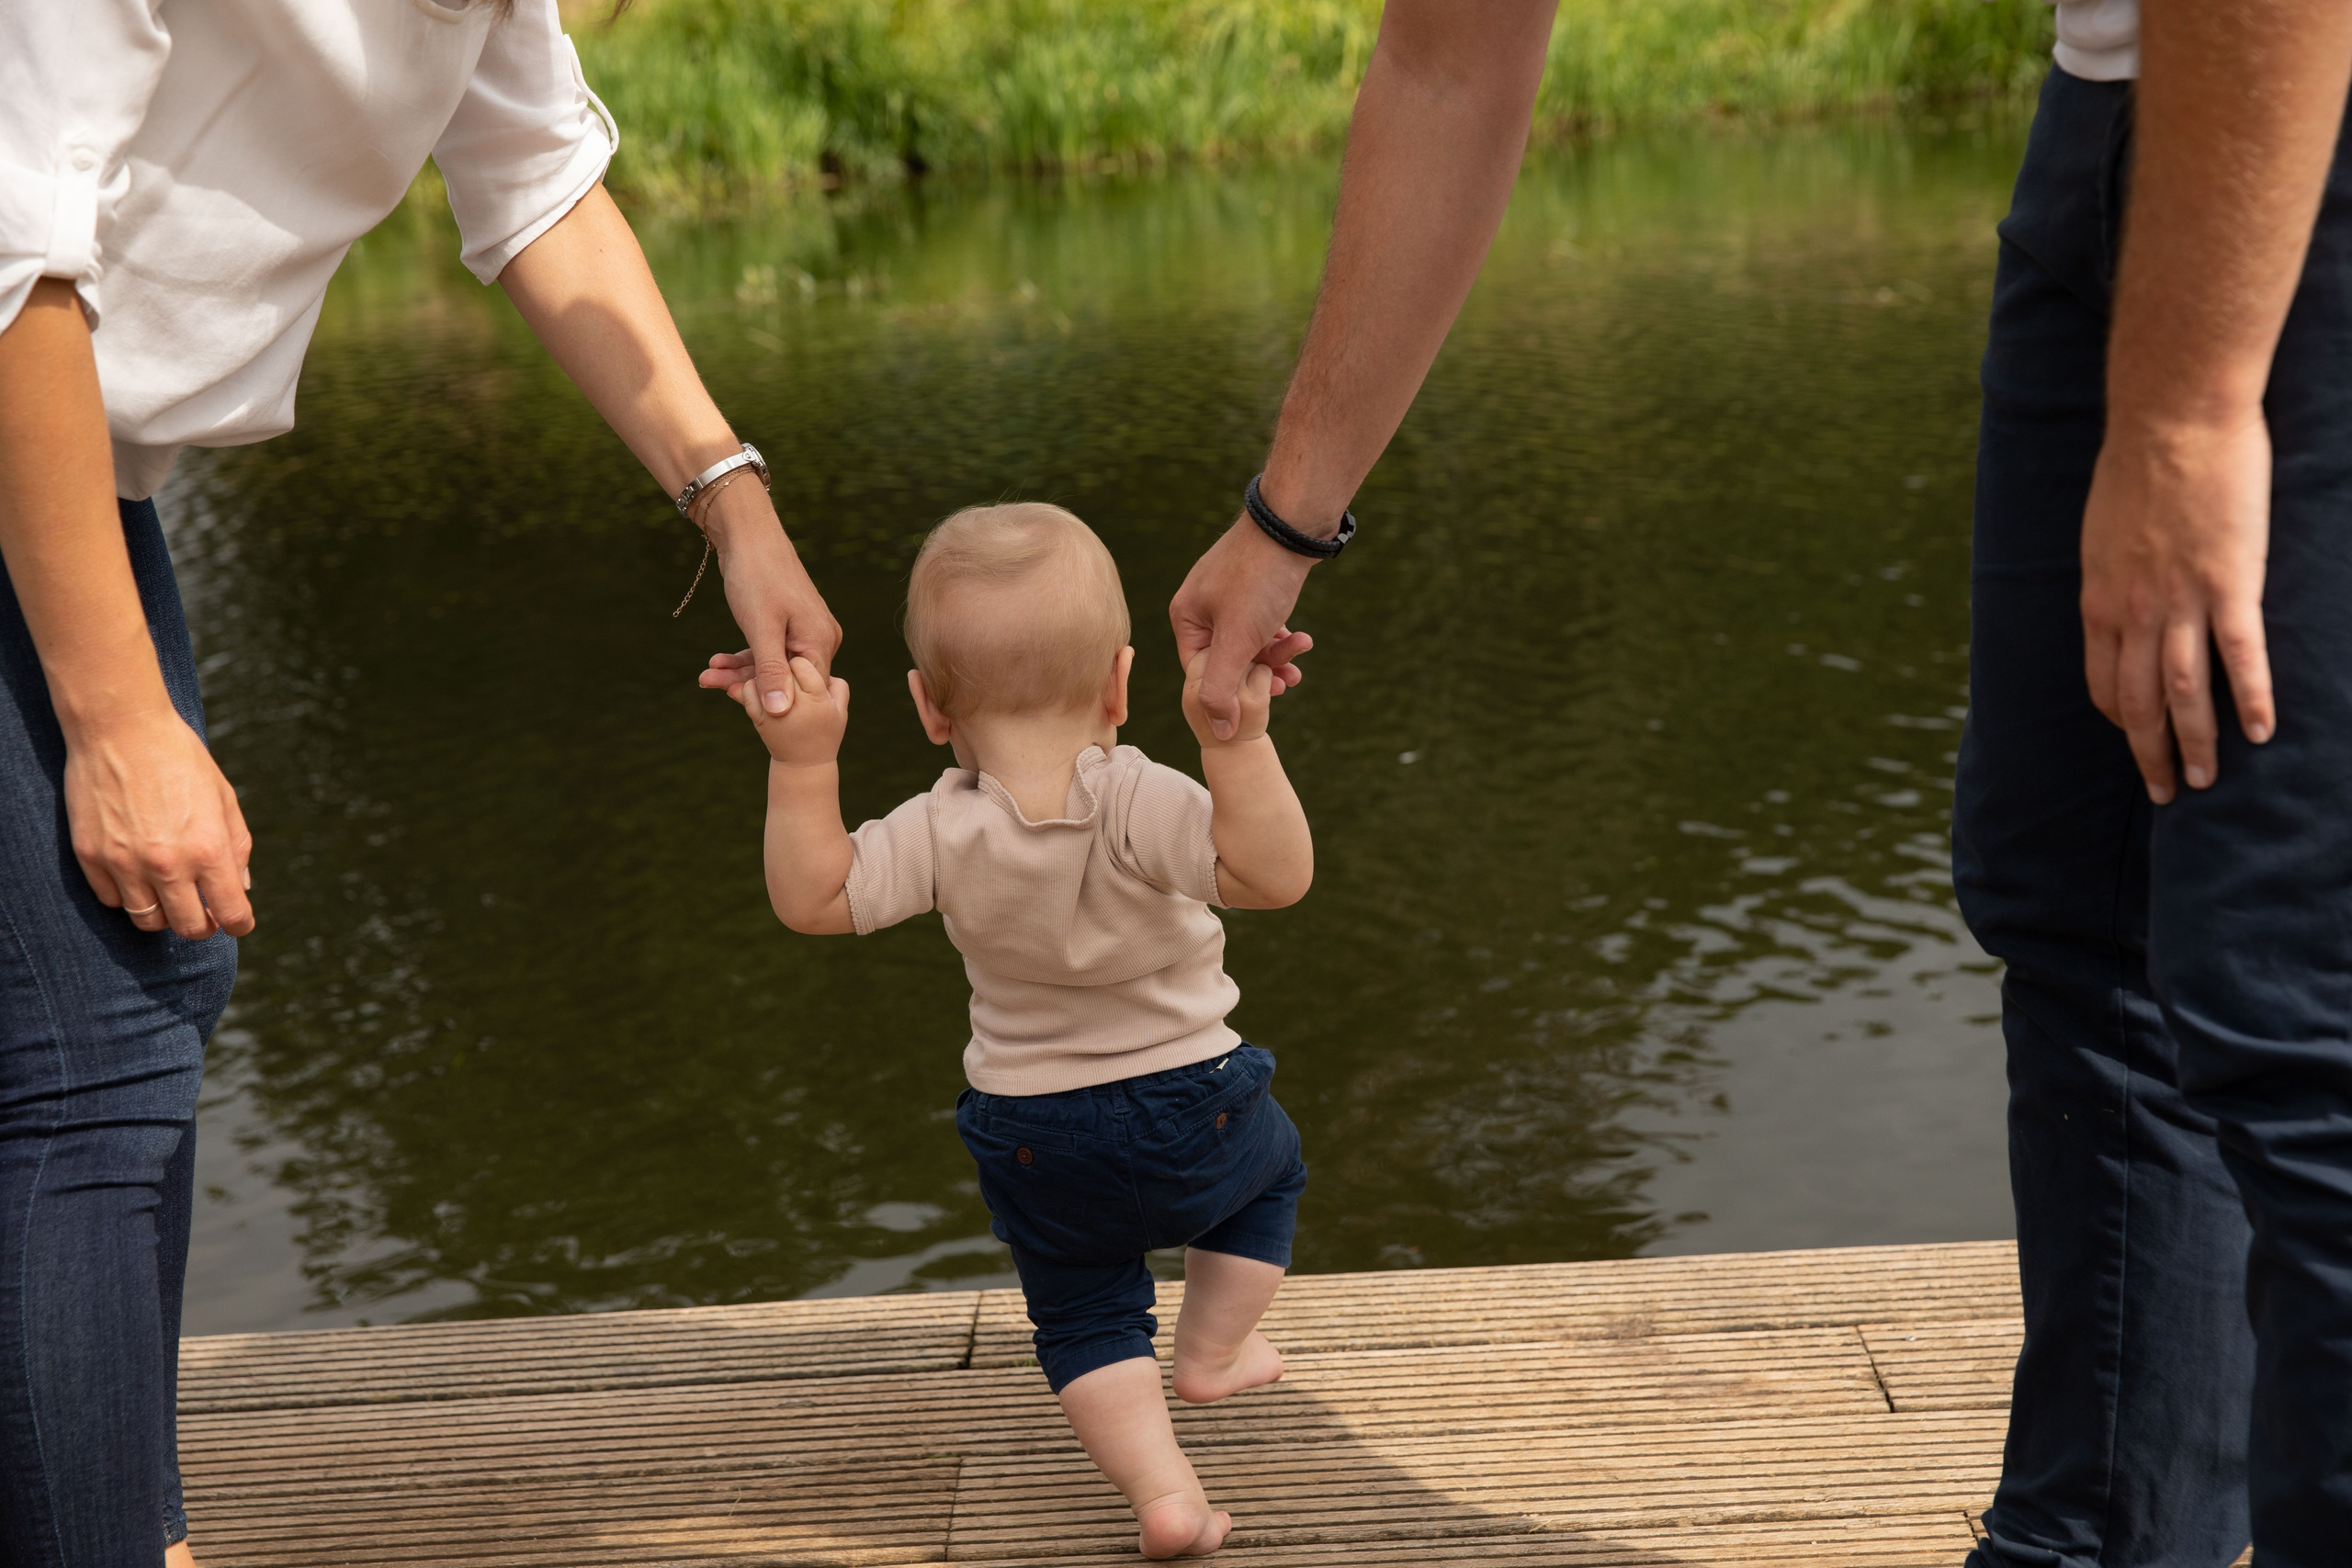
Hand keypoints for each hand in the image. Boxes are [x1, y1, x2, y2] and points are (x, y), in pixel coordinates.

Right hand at [64, 707, 253, 939]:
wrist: (122, 728)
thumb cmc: (181, 759)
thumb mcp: (224, 799)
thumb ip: (236, 848)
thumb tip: (240, 889)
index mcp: (208, 850)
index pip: (231, 913)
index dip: (239, 922)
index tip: (237, 920)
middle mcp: (167, 864)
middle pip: (188, 928)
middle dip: (202, 925)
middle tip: (203, 912)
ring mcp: (125, 863)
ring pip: (147, 921)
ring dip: (164, 913)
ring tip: (169, 892)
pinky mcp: (91, 856)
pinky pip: (112, 900)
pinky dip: (128, 895)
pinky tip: (136, 874)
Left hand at [695, 484, 841, 715]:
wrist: (748, 534)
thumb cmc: (757, 576)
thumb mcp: (761, 629)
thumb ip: (771, 672)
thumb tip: (780, 713)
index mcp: (821, 641)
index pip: (803, 688)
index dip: (772, 699)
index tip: (736, 699)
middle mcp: (820, 638)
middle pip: (785, 677)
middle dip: (746, 682)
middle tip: (709, 682)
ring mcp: (804, 630)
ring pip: (773, 664)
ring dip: (740, 670)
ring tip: (706, 674)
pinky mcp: (787, 624)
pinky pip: (768, 650)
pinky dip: (744, 657)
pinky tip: (717, 662)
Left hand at [740, 655, 849, 766]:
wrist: (804, 764)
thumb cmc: (825, 733)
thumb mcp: (841, 710)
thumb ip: (837, 684)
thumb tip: (818, 665)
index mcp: (818, 699)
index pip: (801, 663)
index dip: (799, 664)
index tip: (800, 672)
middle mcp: (795, 705)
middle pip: (780, 669)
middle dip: (782, 669)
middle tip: (785, 677)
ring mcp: (774, 713)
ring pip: (760, 677)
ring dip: (765, 677)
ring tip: (774, 685)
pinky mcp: (758, 719)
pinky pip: (747, 692)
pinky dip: (751, 687)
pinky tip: (761, 691)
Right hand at [1168, 517, 1316, 740]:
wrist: (1292, 524)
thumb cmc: (1259, 579)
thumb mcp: (1237, 640)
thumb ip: (1222, 688)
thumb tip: (1218, 731)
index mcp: (1186, 617)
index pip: (1199, 671)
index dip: (1230, 690)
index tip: (1261, 698)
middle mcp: (1202, 606)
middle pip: (1227, 658)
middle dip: (1258, 673)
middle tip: (1285, 684)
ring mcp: (1228, 596)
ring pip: (1248, 642)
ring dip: (1274, 657)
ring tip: (1297, 666)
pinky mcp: (1254, 588)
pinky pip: (1262, 625)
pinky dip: (1280, 637)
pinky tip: (1301, 641)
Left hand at [2080, 409, 2275, 802]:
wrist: (2172, 419)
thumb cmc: (2138, 463)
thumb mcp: (2104, 530)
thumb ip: (2114, 571)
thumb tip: (2121, 590)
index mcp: (2100, 599)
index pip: (2102, 680)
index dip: (2119, 717)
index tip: (2134, 738)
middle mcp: (2133, 611)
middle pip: (2137, 700)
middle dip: (2150, 752)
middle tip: (2167, 793)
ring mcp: (2181, 600)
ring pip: (2183, 691)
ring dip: (2194, 742)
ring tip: (2203, 783)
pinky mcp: (2230, 583)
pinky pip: (2239, 655)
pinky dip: (2248, 698)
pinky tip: (2260, 732)